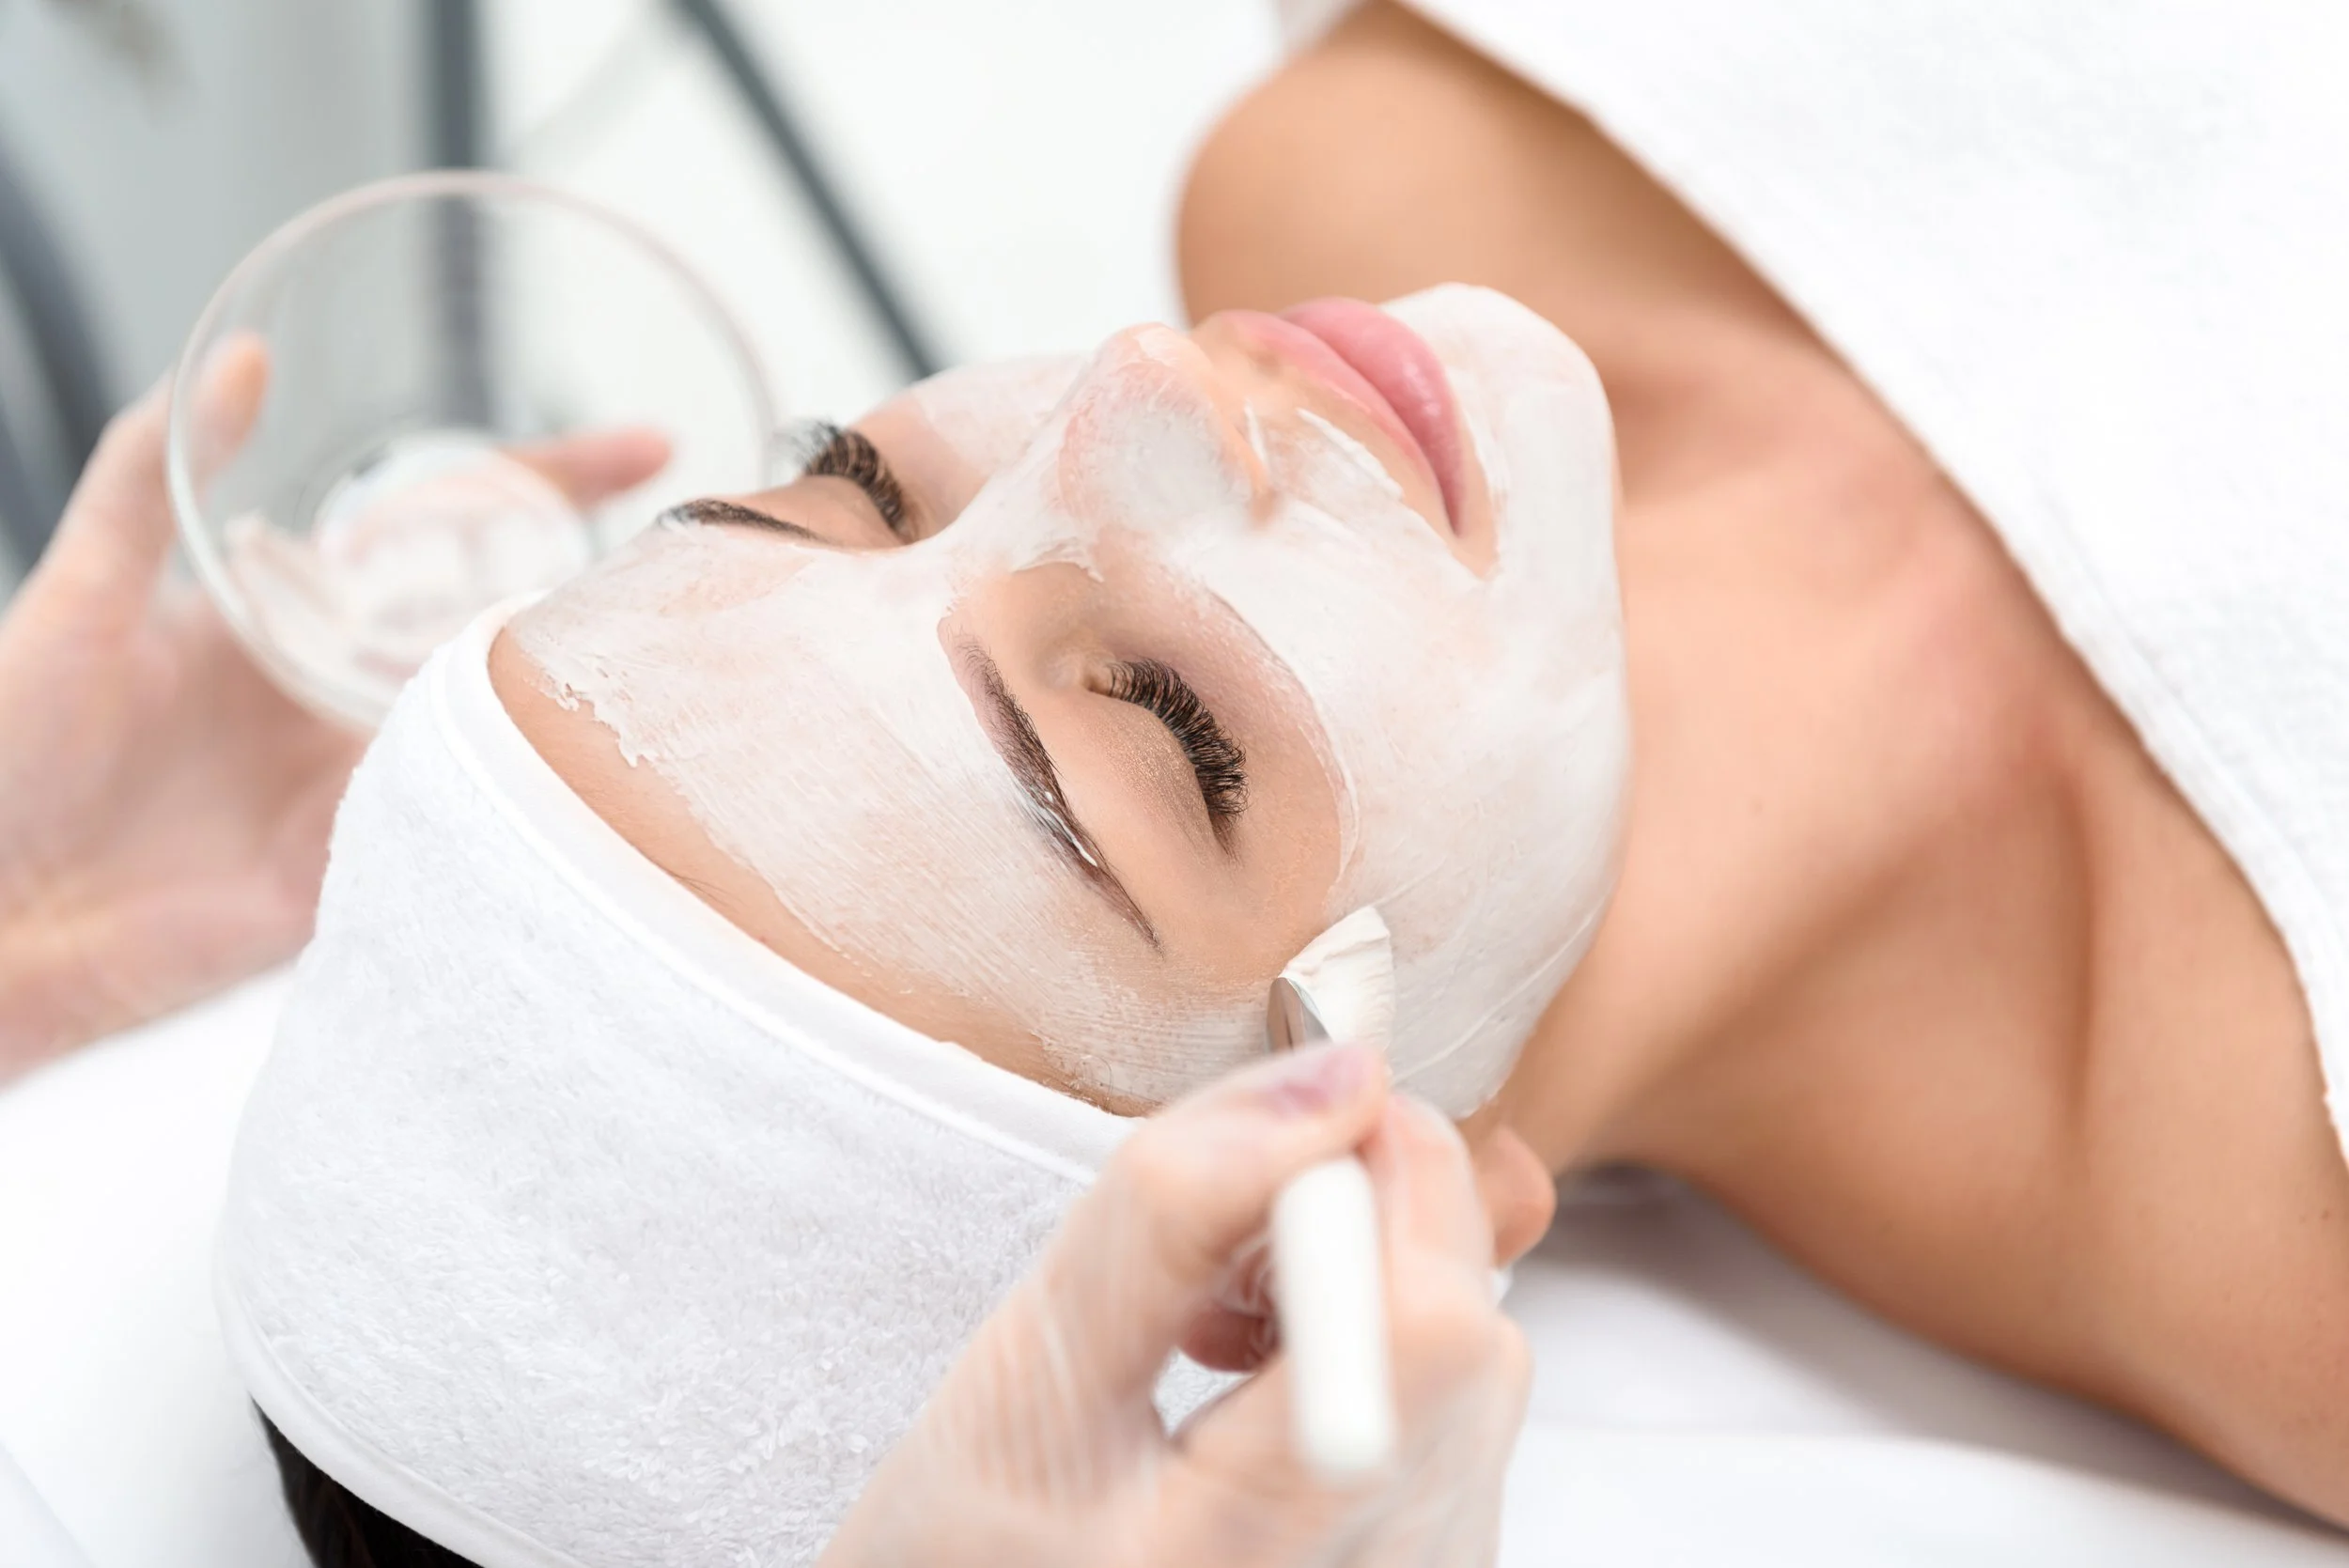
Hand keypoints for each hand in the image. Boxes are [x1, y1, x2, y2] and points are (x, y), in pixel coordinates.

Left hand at [0, 344, 667, 1076]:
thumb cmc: (3, 756)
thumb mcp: (78, 593)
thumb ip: (151, 477)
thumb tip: (236, 360)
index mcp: (296, 618)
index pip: (450, 529)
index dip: (550, 479)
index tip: (646, 442)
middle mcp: (344, 696)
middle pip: (506, 627)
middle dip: (604, 592)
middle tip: (698, 566)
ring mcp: (364, 786)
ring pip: (503, 731)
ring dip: (572, 701)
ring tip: (662, 665)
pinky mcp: (362, 876)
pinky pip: (464, 837)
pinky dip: (518, 815)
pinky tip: (580, 785)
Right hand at [821, 1042, 1529, 1567]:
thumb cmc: (974, 1549)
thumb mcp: (1024, 1379)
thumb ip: (1169, 1221)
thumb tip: (1337, 1076)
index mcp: (1274, 1545)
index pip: (1430, 1321)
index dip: (1367, 1179)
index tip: (1263, 1152)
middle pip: (1467, 1311)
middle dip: (1350, 1220)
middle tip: (1205, 1269)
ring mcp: (1438, 1566)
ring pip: (1471, 1340)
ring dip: (1354, 1279)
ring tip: (1212, 1334)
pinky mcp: (1441, 1550)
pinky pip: (1460, 1397)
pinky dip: (1367, 1343)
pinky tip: (1256, 1383)